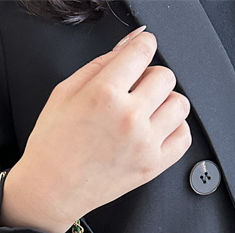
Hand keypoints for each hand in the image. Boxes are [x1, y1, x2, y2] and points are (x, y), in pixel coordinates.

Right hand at [1, 27, 191, 232]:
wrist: (50, 189)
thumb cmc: (53, 144)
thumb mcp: (65, 92)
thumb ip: (101, 63)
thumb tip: (132, 42)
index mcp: (104, 94)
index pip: (143, 51)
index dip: (142, 47)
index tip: (139, 53)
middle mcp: (128, 118)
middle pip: (166, 76)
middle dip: (151, 77)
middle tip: (136, 89)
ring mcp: (144, 144)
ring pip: (180, 105)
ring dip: (166, 102)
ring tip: (147, 112)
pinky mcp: (152, 166)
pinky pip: (184, 137)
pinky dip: (175, 130)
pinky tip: (156, 130)